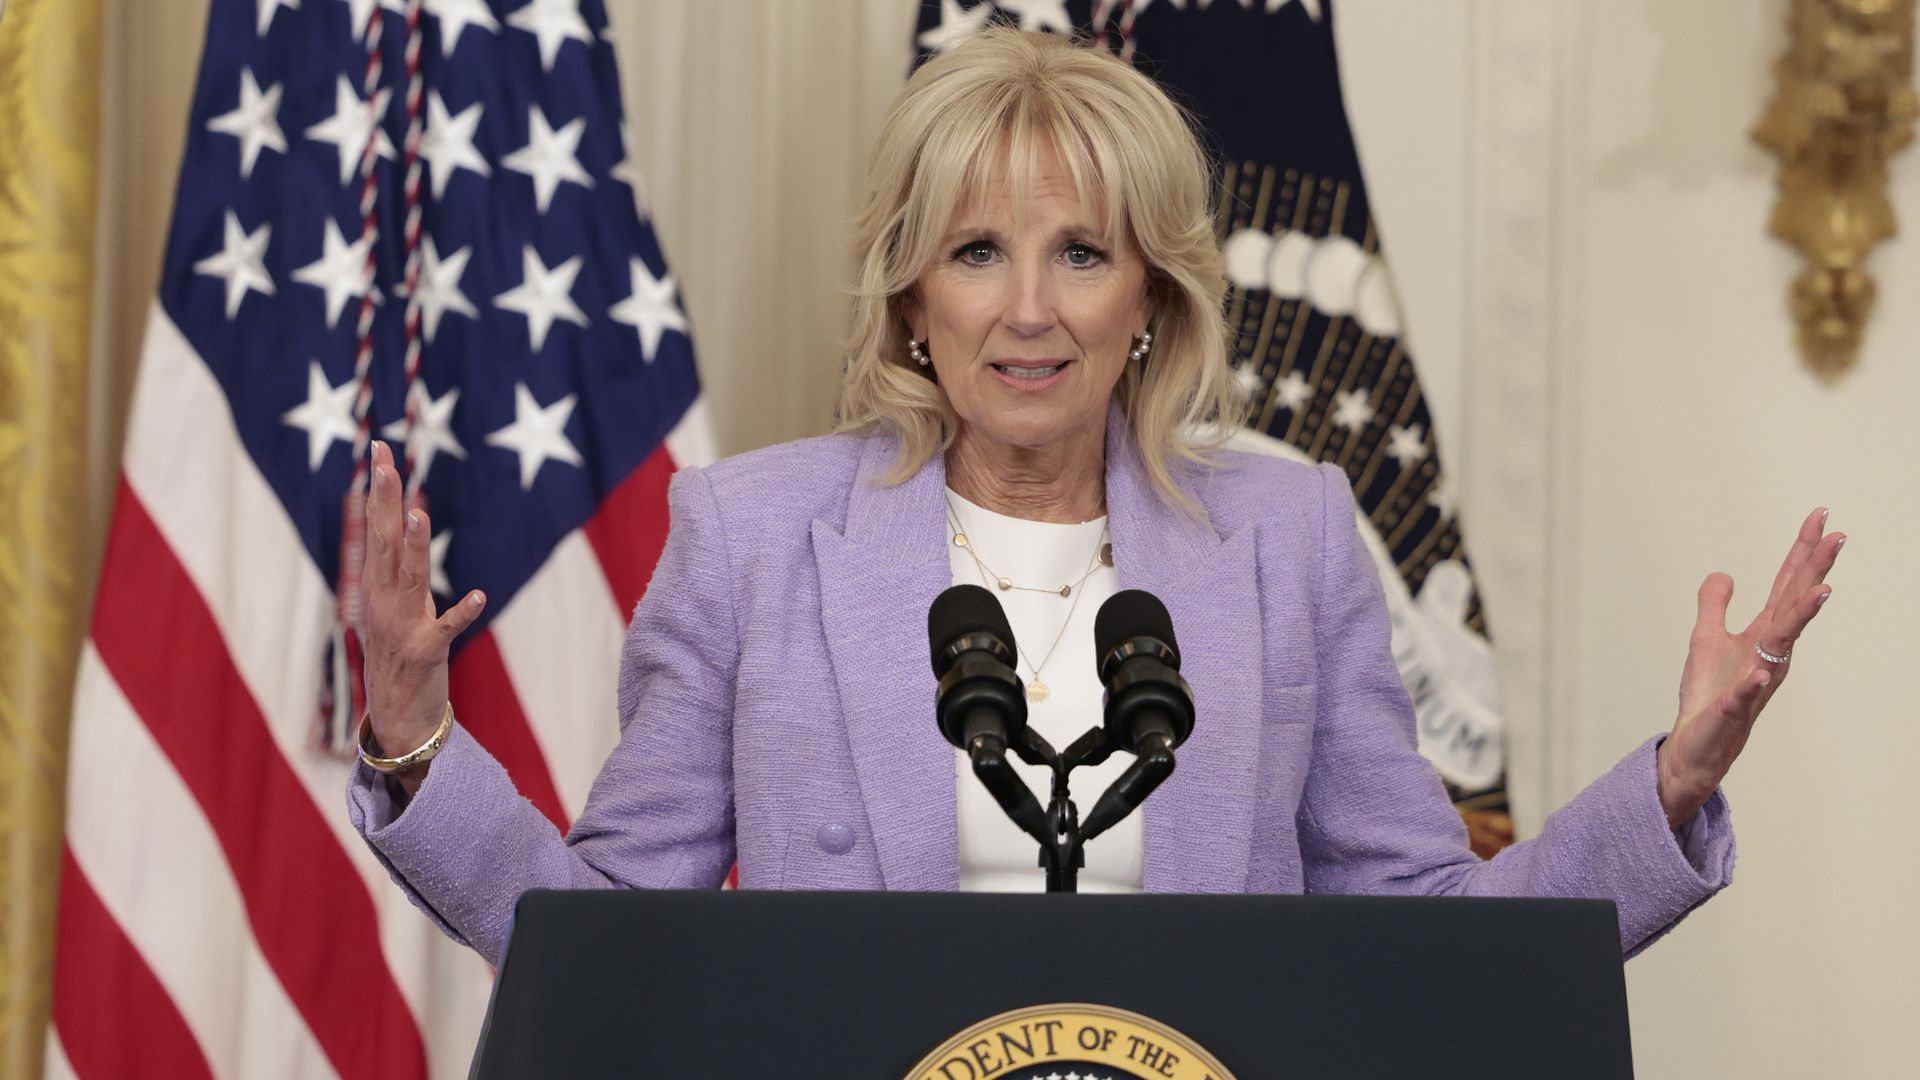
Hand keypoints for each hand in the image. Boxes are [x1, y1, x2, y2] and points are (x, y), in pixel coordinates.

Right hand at [362, 441, 485, 788]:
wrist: (399, 720)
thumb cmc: (401, 659)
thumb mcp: (396, 607)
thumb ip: (399, 567)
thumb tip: (401, 522)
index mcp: (379, 589)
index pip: (376, 531)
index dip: (378, 493)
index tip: (380, 453)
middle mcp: (384, 603)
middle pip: (384, 544)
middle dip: (385, 503)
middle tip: (384, 463)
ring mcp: (402, 628)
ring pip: (409, 580)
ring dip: (413, 548)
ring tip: (417, 512)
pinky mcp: (425, 654)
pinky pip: (445, 630)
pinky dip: (461, 613)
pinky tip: (478, 596)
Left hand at [1657, 507, 1843, 827]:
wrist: (1698, 744)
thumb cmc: (1708, 694)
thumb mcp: (1705, 638)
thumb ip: (1715, 605)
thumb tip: (1724, 574)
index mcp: (1763, 634)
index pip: (1788, 585)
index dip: (1802, 551)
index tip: (1821, 516)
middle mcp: (1769, 653)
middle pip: (1794, 604)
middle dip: (1815, 571)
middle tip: (1837, 536)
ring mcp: (1756, 680)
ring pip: (1782, 644)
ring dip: (1801, 617)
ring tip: (1820, 590)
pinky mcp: (1733, 708)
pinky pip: (1745, 694)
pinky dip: (1752, 684)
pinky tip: (1759, 673)